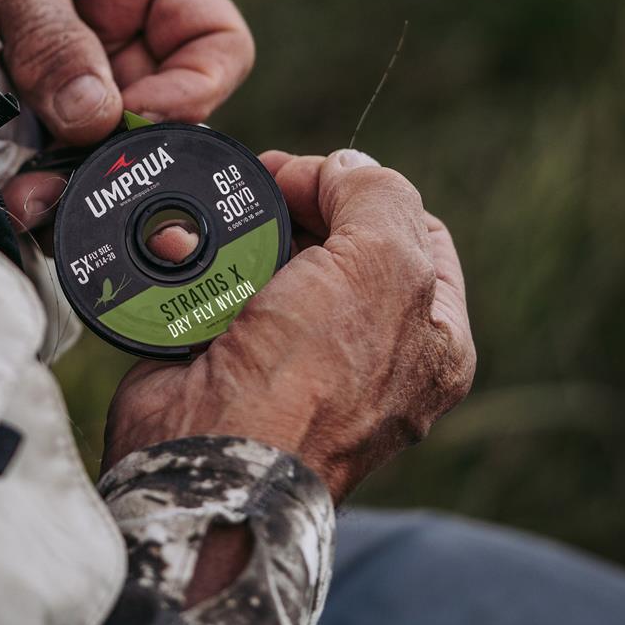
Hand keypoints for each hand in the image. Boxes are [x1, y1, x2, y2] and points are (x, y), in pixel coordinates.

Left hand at [0, 0, 253, 226]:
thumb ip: (55, 43)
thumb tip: (96, 120)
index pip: (215, 42)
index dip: (192, 92)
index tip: (131, 120)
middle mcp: (127, 21)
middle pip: (164, 106)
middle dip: (120, 150)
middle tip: (76, 187)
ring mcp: (85, 65)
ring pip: (108, 140)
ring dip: (76, 177)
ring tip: (31, 202)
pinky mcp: (40, 100)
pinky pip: (58, 149)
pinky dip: (41, 176)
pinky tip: (15, 197)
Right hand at [104, 150, 475, 504]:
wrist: (214, 457)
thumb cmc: (313, 378)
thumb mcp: (384, 263)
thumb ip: (379, 195)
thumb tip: (343, 167)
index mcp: (434, 339)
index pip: (414, 232)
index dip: (365, 190)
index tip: (315, 177)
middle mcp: (373, 355)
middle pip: (340, 241)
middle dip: (301, 207)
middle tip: (261, 187)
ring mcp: (298, 363)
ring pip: (275, 260)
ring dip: (243, 234)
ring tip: (221, 236)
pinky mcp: (230, 362)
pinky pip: (219, 290)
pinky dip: (200, 267)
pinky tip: (191, 259)